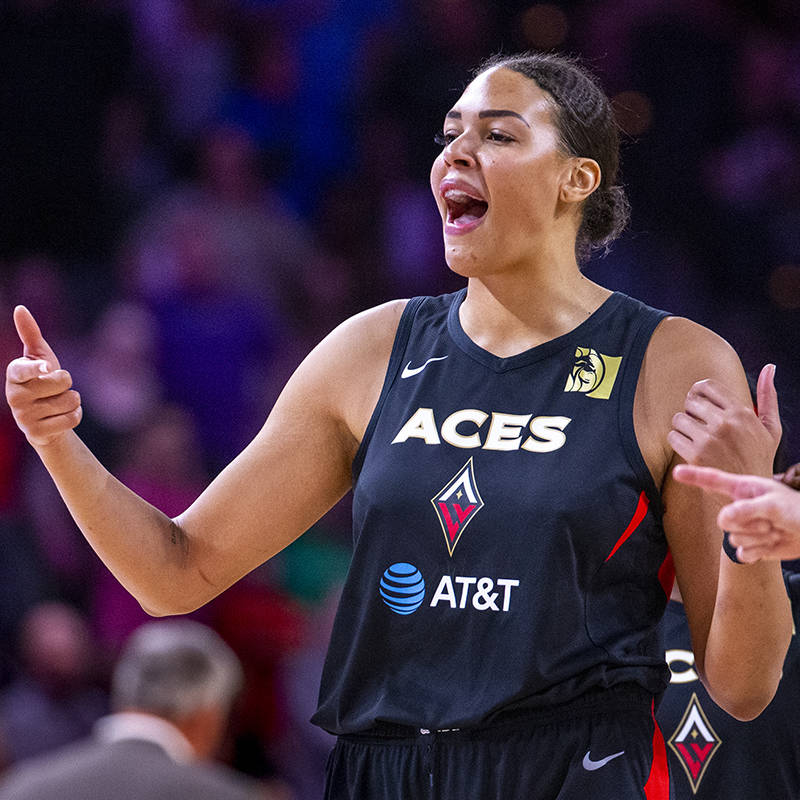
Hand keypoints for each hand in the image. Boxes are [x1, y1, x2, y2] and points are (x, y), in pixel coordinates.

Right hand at [5, 306, 81, 446]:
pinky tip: (63, 417)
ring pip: (69, 400)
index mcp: (14, 374)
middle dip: (67, 383)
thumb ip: (30, 334)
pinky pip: (72, 419)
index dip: (37, 368)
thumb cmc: (42, 381)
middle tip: (54, 389)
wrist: (44, 419)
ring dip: (73, 400)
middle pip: (61, 381)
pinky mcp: (35, 433)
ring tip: (59, 403)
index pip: (23, 369)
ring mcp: (23, 416)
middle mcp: (13, 395)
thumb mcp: (38, 356)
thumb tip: (19, 308)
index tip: (47, 367)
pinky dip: (75, 415)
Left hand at [667, 364, 779, 476]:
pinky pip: (672, 436)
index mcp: (742, 412)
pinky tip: (689, 448)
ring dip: (682, 427)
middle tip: (699, 424)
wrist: (748, 489)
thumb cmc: (759, 457)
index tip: (698, 402)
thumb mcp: (770, 428)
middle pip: (690, 401)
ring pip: (678, 418)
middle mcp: (726, 422)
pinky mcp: (695, 454)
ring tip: (694, 437)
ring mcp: (710, 439)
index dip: (697, 393)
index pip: (706, 386)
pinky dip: (676, 441)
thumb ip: (768, 396)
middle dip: (691, 412)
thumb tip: (770, 367)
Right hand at [673, 464, 799, 561]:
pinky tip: (771, 545)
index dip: (693, 476)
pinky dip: (759, 552)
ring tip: (775, 531)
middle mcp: (740, 508)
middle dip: (748, 525)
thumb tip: (722, 519)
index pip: (712, 481)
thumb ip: (746, 509)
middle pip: (724, 520)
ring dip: (758, 539)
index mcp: (743, 489)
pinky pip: (742, 554)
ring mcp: (744, 528)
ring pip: (733, 539)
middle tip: (769, 521)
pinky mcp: (751, 547)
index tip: (676, 472)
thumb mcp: (773, 505)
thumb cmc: (797, 510)